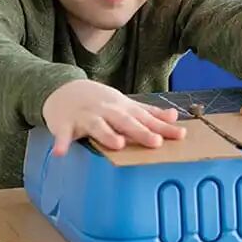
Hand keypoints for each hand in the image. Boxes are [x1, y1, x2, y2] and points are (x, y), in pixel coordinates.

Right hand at [43, 80, 185, 155]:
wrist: (64, 89)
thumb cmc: (100, 102)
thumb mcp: (125, 104)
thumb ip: (149, 113)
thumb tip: (174, 117)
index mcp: (122, 109)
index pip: (146, 119)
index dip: (163, 128)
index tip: (180, 136)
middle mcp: (107, 112)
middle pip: (125, 122)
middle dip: (140, 131)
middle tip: (155, 142)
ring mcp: (85, 117)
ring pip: (97, 126)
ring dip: (107, 134)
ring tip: (118, 144)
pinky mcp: (65, 124)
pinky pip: (63, 135)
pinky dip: (61, 143)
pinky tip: (60, 153)